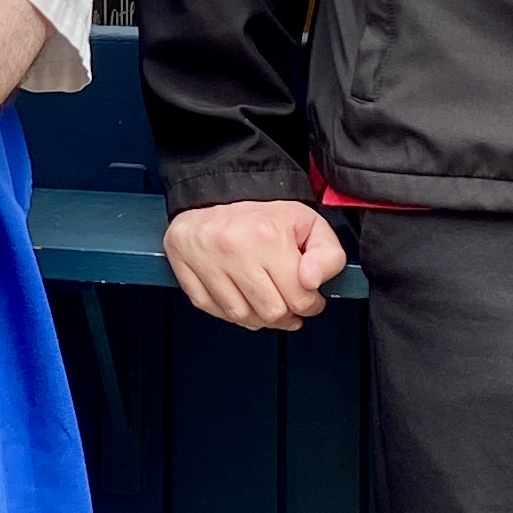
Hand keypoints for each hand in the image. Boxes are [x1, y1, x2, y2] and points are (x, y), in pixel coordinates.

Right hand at [163, 201, 350, 330]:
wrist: (218, 194)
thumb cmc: (263, 215)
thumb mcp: (309, 224)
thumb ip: (328, 255)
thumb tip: (313, 282)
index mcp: (267, 235)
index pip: (299, 298)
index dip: (311, 304)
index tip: (309, 297)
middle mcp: (233, 249)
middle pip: (270, 313)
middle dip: (286, 313)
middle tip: (288, 299)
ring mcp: (206, 261)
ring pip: (241, 317)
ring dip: (258, 317)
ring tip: (266, 300)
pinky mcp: (185, 270)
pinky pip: (213, 311)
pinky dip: (230, 313)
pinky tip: (242, 298)